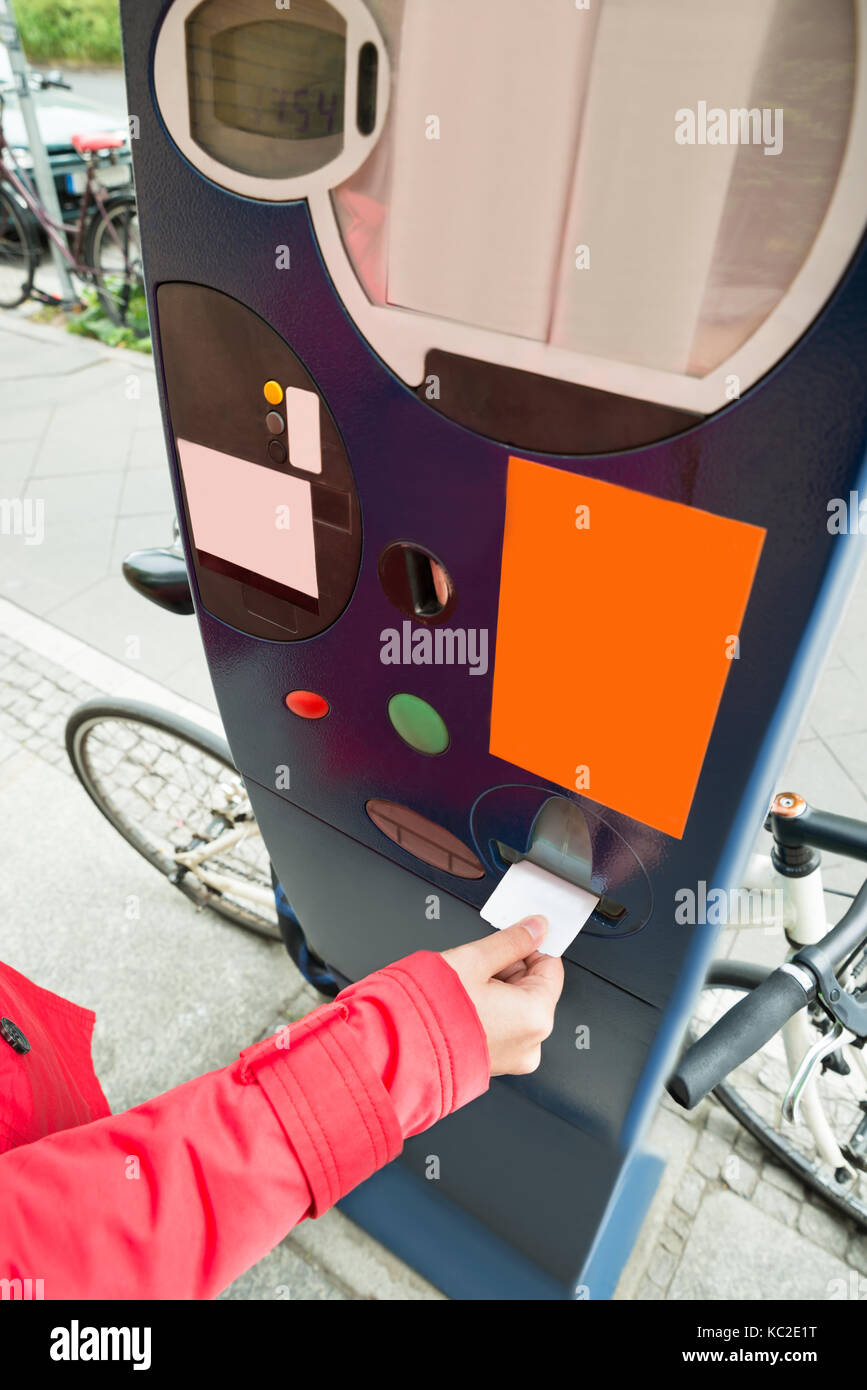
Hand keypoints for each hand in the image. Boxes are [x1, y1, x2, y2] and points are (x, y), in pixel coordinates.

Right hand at [441, 917, 563, 1076]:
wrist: (398, 1048)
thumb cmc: (431, 1012)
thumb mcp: (474, 960)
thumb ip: (511, 941)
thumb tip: (535, 928)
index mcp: (536, 1016)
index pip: (552, 967)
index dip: (530, 946)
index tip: (514, 937)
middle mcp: (531, 1043)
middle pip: (535, 988)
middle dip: (510, 969)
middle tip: (480, 962)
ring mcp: (513, 1058)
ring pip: (518, 1007)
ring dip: (498, 989)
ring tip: (466, 984)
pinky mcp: (494, 1064)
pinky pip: (504, 1027)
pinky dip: (490, 1011)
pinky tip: (464, 1003)